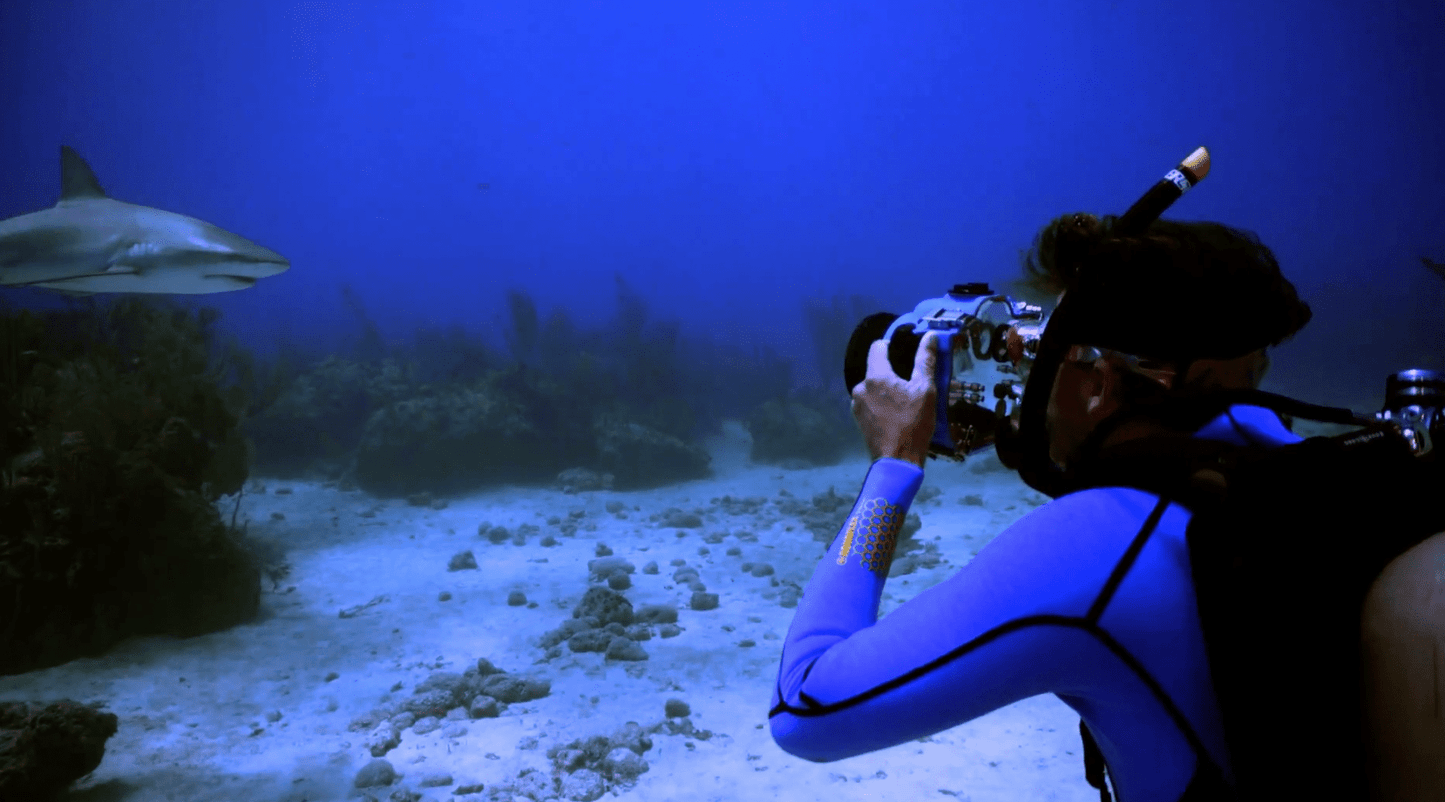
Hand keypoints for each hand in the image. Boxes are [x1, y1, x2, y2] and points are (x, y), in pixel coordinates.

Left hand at [850, 332, 940, 468]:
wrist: (897, 462)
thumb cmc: (913, 425)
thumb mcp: (925, 390)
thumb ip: (926, 361)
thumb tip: (930, 337)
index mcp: (875, 376)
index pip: (877, 347)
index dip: (892, 345)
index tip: (906, 352)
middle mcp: (860, 387)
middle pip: (876, 368)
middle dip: (893, 371)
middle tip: (912, 382)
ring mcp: (856, 405)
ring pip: (873, 386)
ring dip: (887, 389)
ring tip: (906, 401)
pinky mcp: (858, 419)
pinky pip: (870, 401)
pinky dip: (882, 402)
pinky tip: (896, 413)